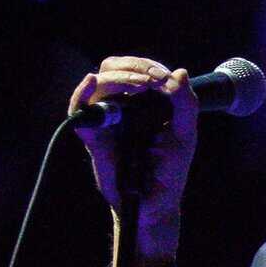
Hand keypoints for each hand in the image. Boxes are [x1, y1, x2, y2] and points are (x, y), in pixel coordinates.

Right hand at [69, 55, 199, 266]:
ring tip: (141, 85)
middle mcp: (121, 107)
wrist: (156, 201)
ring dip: (118, 78)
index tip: (164, 77)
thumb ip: (185, 103)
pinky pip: (79, 110)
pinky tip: (90, 82)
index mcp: (142, 102)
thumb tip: (179, 72)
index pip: (134, 68)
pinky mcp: (93, 136)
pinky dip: (82, 94)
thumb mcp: (185, 134)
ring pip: (97, 84)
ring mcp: (106, 121)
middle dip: (133, 67)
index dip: (146, 65)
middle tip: (152, 79)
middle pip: (112, 68)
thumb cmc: (171, 169)